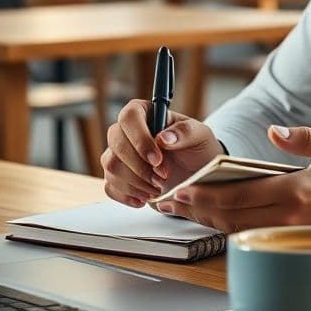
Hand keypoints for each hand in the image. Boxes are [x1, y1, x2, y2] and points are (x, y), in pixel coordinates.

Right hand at [101, 102, 222, 207]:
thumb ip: (185, 132)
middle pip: (116, 143)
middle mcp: (127, 131)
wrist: (197, 174)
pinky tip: (146, 198)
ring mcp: (119, 155)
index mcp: (145, 113)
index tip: (157, 159)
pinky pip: (109, 186)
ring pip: (111, 166)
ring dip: (135, 182)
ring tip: (158, 189)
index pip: (129, 117)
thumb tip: (163, 138)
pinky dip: (128, 195)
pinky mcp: (117, 177)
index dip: (140, 139)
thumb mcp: (201, 136)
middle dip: (139, 166)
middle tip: (162, 178)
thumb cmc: (197, 148)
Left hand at [156, 124, 310, 234]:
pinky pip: (250, 237)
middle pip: (230, 216)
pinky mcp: (288, 243)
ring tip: (182, 210)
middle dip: (196, 209)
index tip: (182, 189)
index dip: (206, 194)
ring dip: (206, 220)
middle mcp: (287, 216)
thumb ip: (303, 137)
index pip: (239, 195)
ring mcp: (287, 234)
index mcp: (294, 191)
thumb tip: (273, 132)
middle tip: (170, 203)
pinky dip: (226, 229)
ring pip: (236, 230)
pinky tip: (211, 220)